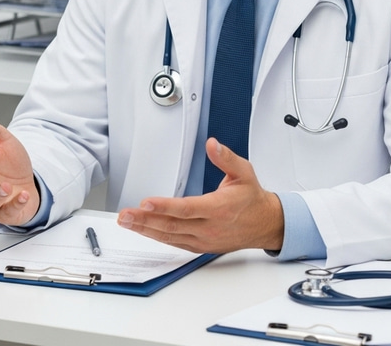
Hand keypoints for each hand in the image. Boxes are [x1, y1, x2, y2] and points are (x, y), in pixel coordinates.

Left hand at [116, 139, 283, 252]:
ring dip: (146, 229)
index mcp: (219, 208)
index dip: (165, 207)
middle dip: (145, 220)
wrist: (265, 224)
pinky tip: (143, 230)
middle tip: (124, 215)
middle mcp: (209, 227)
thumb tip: (212, 144)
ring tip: (127, 222)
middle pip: (172, 225)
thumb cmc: (252, 198)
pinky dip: (157, 237)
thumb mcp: (244, 172)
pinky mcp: (200, 246)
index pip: (187, 208)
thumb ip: (226, 158)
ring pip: (170, 236)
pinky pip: (175, 243)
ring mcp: (204, 239)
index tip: (146, 202)